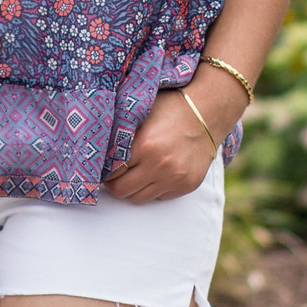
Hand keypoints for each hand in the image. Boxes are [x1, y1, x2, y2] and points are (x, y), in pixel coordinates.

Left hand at [104, 90, 218, 202]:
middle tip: (114, 175)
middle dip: (114, 184)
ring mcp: (174, 178)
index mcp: (144, 145)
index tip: (103, 167)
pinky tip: (156, 173)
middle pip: (121, 191)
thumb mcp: (141, 114)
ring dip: (133, 188)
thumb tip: (97, 150)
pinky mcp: (187, 185)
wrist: (209, 113)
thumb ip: (121, 133)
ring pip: (139, 199)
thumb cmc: (171, 108)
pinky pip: (160, 197)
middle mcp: (159, 165)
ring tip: (135, 174)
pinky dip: (154, 188)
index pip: (111, 172)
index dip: (103, 171)